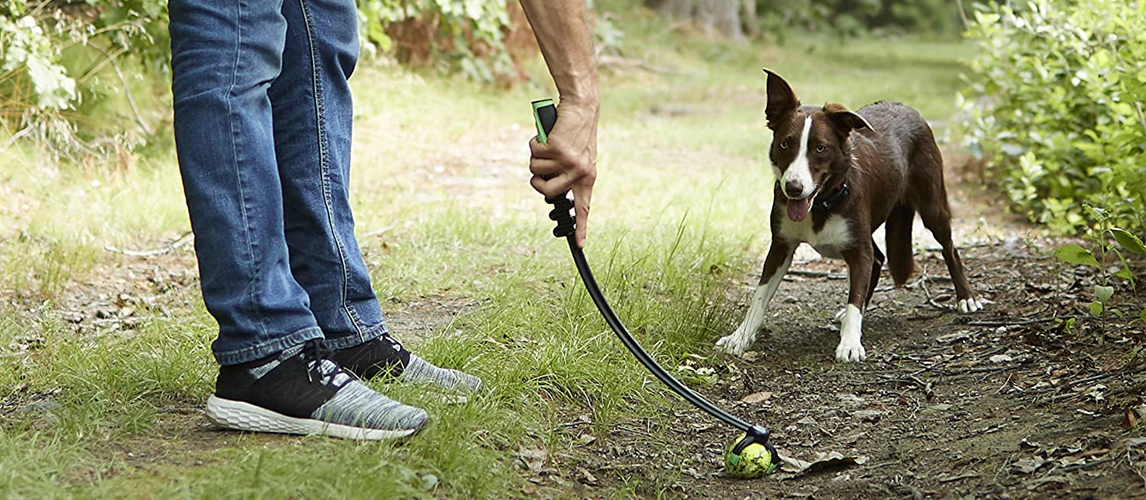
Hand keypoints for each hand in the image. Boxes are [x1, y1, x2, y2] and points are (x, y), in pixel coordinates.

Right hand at [529, 98, 597, 247]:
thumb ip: (568, 173)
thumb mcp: (578, 156)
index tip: (578, 244)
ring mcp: (567, 161)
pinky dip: (534, 142)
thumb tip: (549, 188)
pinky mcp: (556, 149)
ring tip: (549, 143)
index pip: (583, 208)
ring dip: (536, 156)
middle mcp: (579, 172)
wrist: (581, 107)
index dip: (580, 227)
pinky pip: (534, 153)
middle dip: (537, 180)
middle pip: (546, 192)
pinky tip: (547, 134)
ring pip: (536, 170)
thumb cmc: (576, 131)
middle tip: (540, 166)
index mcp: (587, 177)